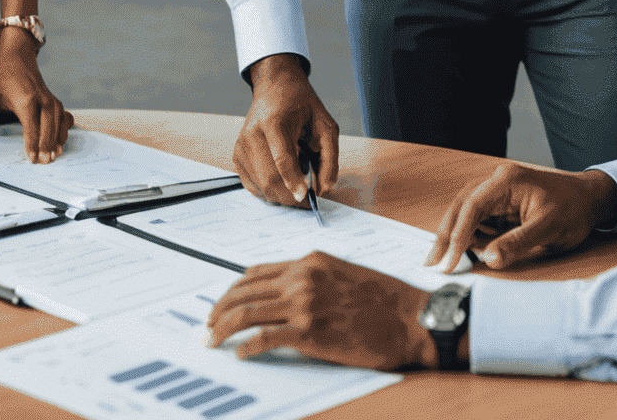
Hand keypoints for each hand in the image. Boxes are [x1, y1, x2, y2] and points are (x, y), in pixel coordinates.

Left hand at [0, 29, 73, 162]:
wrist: (18, 54)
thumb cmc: (2, 74)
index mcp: (25, 99)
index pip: (32, 126)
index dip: (32, 144)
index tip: (33, 159)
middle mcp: (41, 98)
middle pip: (48, 125)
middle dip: (48, 144)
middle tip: (46, 161)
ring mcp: (49, 97)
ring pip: (58, 120)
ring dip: (58, 138)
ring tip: (56, 154)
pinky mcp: (52, 98)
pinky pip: (63, 114)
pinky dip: (65, 126)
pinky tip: (63, 137)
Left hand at [205, 253, 435, 370]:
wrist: (409, 317)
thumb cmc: (383, 300)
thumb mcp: (342, 274)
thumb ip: (311, 280)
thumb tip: (283, 297)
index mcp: (309, 261)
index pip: (255, 273)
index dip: (232, 290)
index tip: (221, 304)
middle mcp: (302, 277)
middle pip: (243, 291)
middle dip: (218, 309)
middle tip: (207, 326)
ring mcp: (304, 303)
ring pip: (246, 312)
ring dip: (222, 328)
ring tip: (212, 341)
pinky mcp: (310, 331)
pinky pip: (264, 338)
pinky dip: (246, 347)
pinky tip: (241, 355)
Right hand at [234, 54, 339, 205]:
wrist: (274, 86)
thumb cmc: (301, 103)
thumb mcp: (324, 123)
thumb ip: (329, 156)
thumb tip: (324, 187)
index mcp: (274, 121)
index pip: (282, 158)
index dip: (294, 180)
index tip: (306, 196)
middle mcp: (252, 133)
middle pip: (269, 178)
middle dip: (290, 196)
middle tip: (309, 198)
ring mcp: (241, 146)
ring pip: (261, 186)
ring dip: (282, 194)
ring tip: (297, 182)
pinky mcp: (237, 155)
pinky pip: (253, 185)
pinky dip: (270, 190)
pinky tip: (282, 179)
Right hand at [427, 160, 616, 270]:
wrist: (590, 200)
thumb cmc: (572, 210)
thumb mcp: (547, 230)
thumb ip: (516, 243)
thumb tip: (487, 259)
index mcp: (507, 181)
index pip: (472, 206)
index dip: (457, 235)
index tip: (448, 261)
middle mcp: (498, 181)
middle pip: (462, 205)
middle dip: (446, 234)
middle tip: (432, 262)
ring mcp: (499, 191)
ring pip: (467, 211)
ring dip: (455, 235)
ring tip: (444, 260)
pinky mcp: (503, 203)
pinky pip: (480, 218)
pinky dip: (470, 234)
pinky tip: (466, 250)